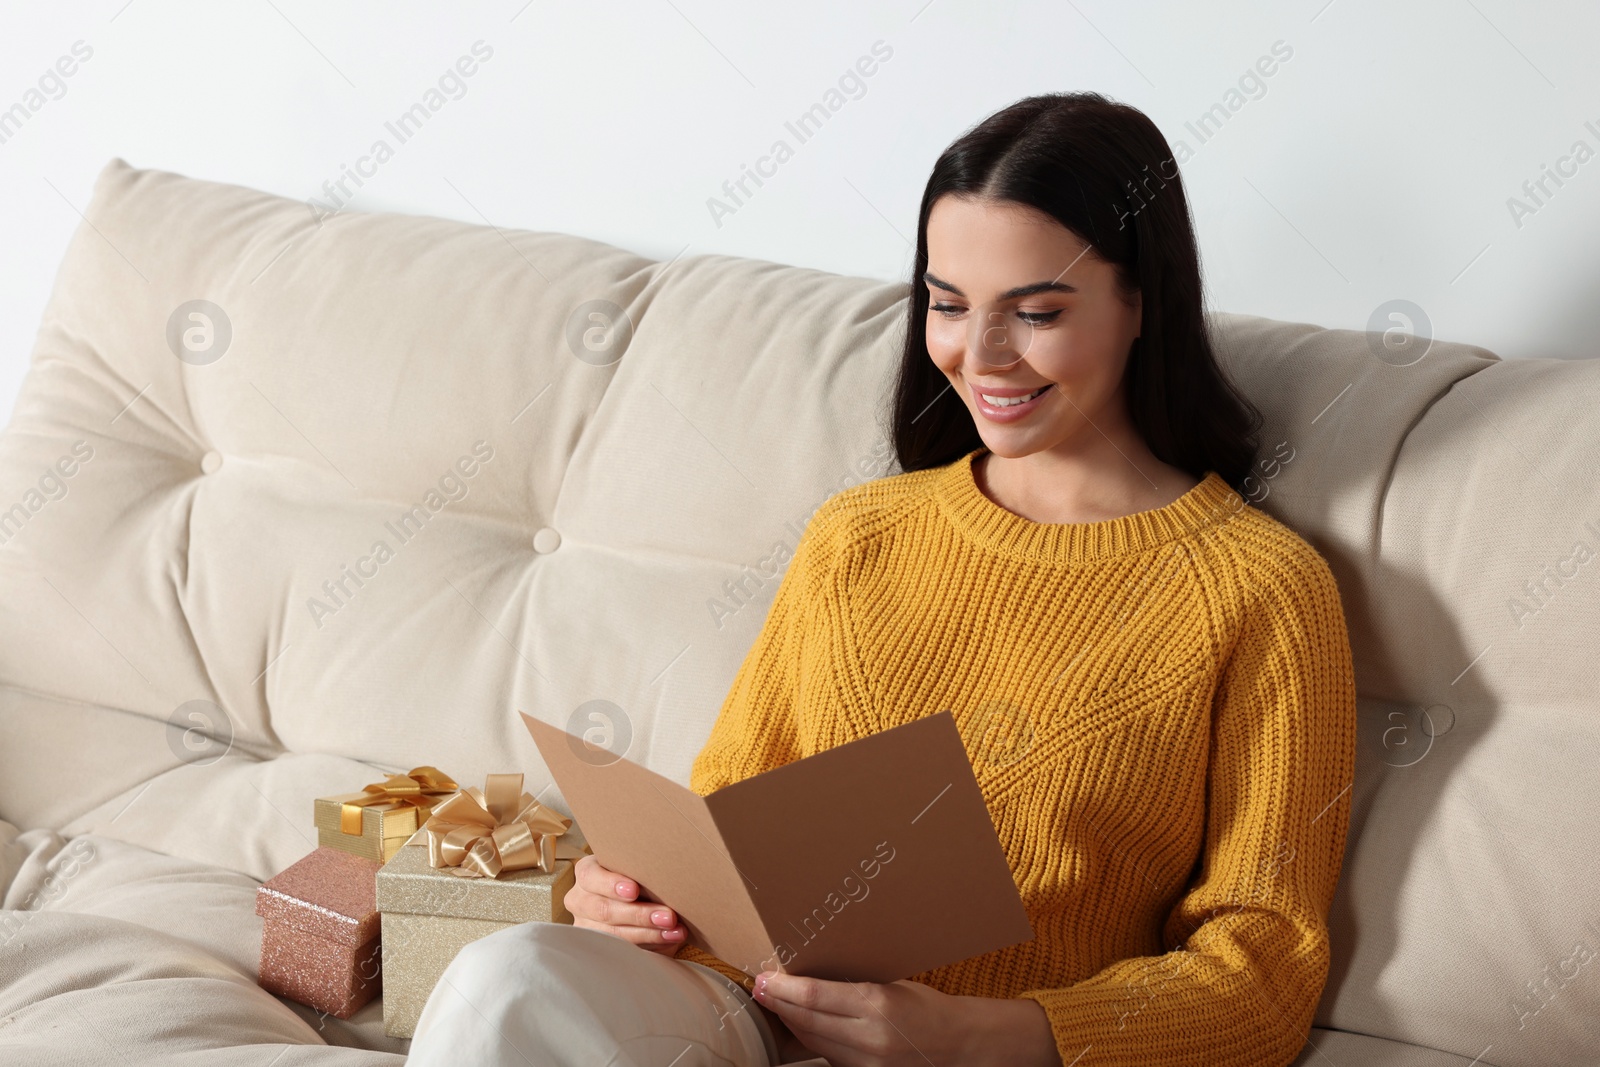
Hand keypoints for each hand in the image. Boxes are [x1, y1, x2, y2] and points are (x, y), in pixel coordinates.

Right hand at [562, 853, 686, 954]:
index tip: (634, 890)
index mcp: (586, 874)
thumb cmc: (637, 879)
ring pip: (613, 934)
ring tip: (674, 931)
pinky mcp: (597, 948)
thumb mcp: (635, 870)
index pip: (590, 877)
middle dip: (639, 914)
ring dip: (648, 933)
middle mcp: (580, 900)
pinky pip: (622, 951)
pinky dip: (650, 945)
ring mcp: (586, 927)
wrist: (636, 901)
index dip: (611, 884)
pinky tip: (668, 940)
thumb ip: (641, 872)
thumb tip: (667, 878)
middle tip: (668, 916)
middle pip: (604, 910)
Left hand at [751, 970, 1062, 1066]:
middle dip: (779, 1004)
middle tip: (760, 988)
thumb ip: (855, 986)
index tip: (764, 978)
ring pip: (812, 1043)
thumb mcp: (895, 985)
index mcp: (878, 1005)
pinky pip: (829, 1058)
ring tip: (776, 1004)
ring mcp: (867, 1064)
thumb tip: (813, 976)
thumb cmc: (931, 1010)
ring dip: (791, 1023)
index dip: (782, 988)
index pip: (814, 996)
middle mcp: (869, 1038)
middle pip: (806, 1021)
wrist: (964, 1048)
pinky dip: (812, 1041)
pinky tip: (802, 1027)